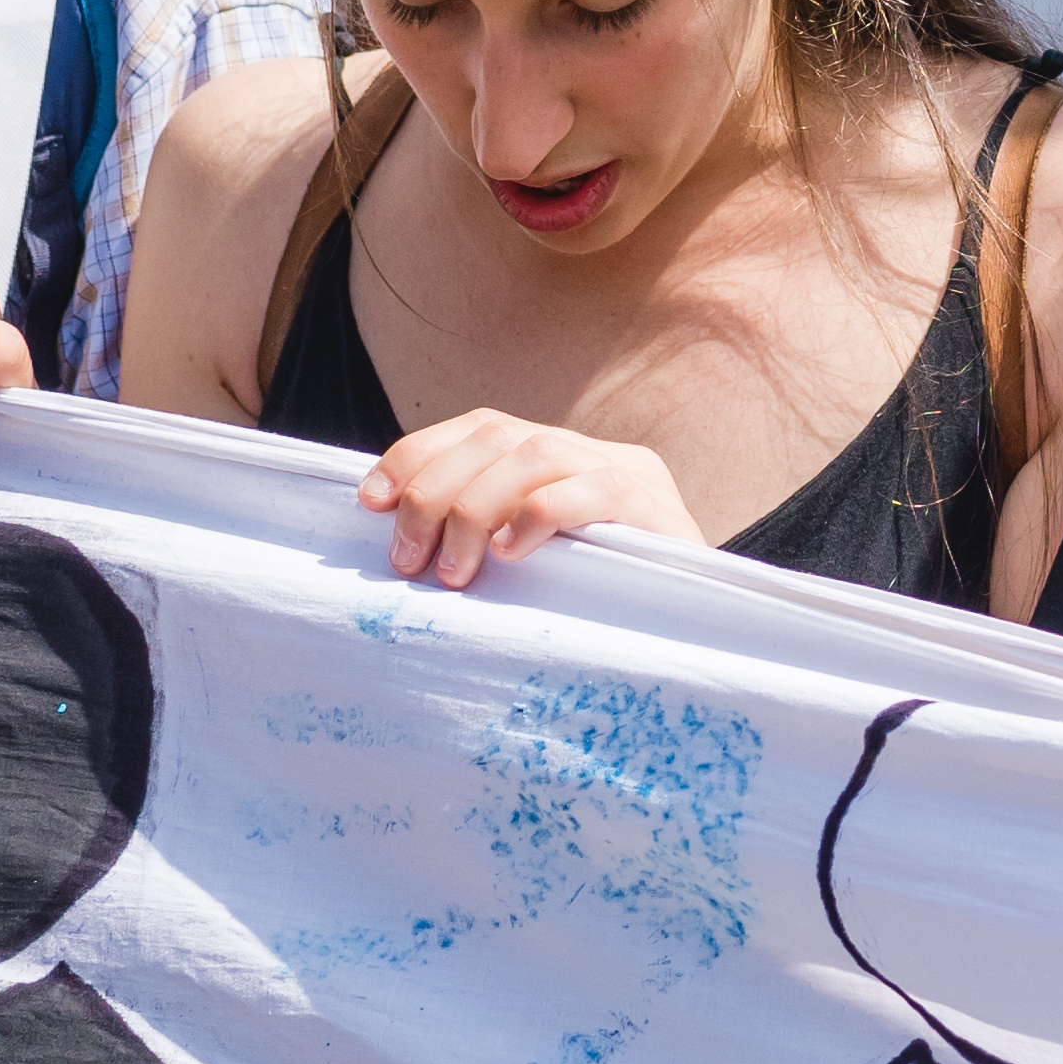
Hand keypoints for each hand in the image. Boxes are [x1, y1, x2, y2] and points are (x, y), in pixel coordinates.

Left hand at [362, 411, 706, 587]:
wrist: (692, 637)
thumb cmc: (594, 609)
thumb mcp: (528, 563)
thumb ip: (483, 534)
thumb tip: (395, 534)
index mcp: (559, 454)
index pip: (480, 426)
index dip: (418, 455)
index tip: (369, 502)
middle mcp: (594, 452)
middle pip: (498, 436)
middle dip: (435, 491)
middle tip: (407, 558)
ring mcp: (633, 476)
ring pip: (537, 456)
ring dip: (476, 508)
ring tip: (453, 570)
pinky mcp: (660, 514)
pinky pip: (596, 491)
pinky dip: (541, 515)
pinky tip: (510, 555)